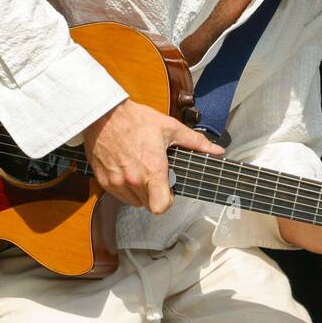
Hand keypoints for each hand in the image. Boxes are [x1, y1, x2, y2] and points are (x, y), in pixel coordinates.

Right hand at [81, 99, 224, 214]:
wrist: (104, 115)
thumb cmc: (135, 119)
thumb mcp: (170, 127)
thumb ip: (196, 142)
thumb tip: (217, 151)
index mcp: (153, 168)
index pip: (161, 207)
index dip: (167, 201)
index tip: (168, 190)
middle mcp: (134, 179)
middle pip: (148, 203)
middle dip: (155, 192)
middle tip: (154, 173)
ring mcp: (117, 181)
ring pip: (134, 201)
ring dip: (140, 191)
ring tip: (140, 170)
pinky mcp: (104, 180)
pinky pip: (119, 195)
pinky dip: (125, 187)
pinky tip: (127, 169)